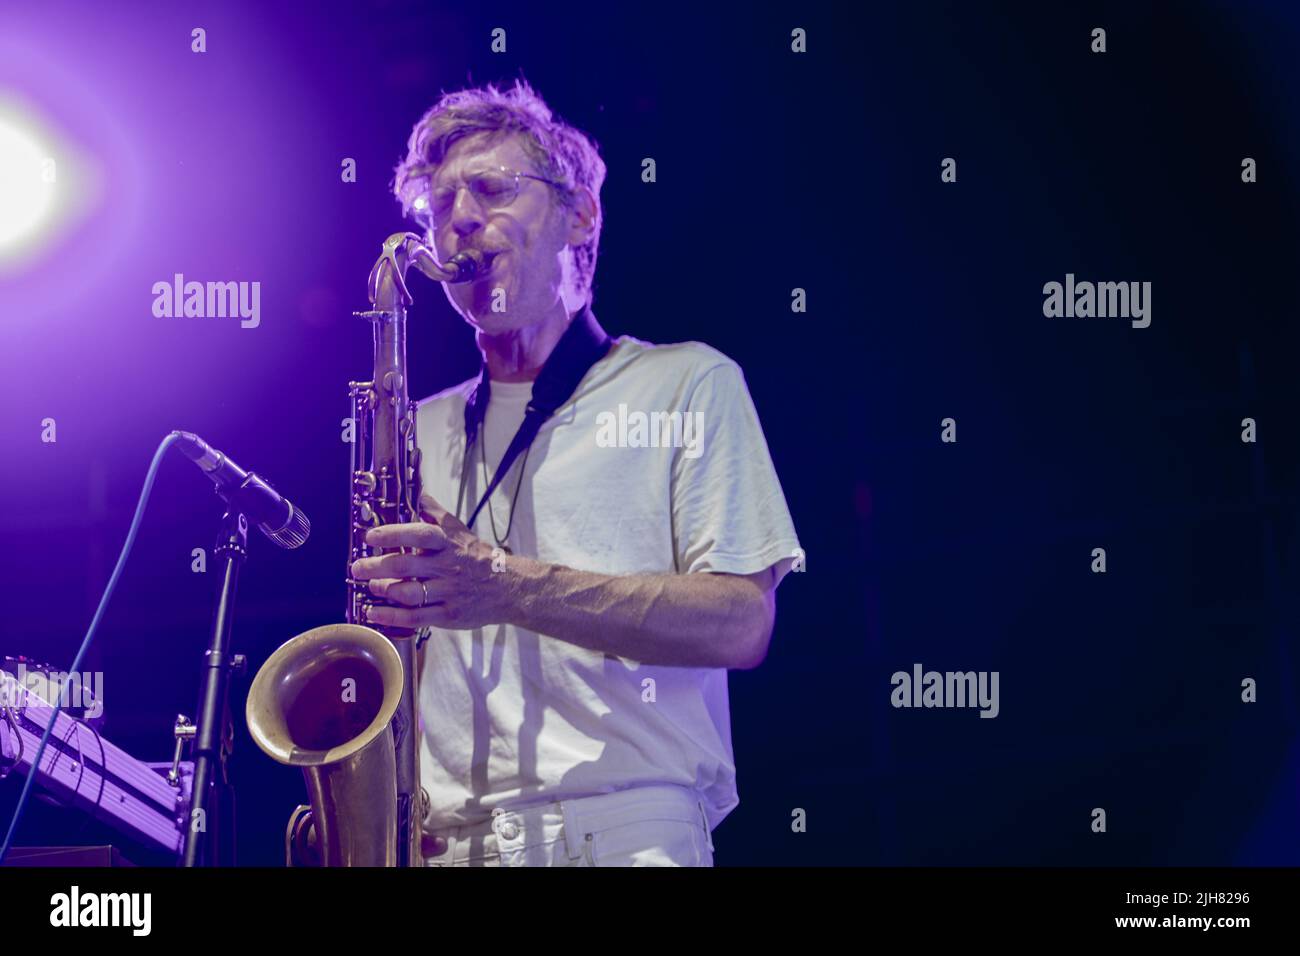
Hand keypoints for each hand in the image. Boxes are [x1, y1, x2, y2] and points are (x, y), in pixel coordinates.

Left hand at [349, 493, 507, 628]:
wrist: (508, 588)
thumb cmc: (477, 557)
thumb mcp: (459, 530)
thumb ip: (434, 513)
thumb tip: (416, 492)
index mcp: (448, 544)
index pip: (420, 534)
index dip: (393, 534)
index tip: (371, 536)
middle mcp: (446, 567)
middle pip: (406, 565)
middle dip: (376, 566)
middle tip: (357, 567)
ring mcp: (447, 592)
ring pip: (408, 593)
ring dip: (384, 590)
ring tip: (370, 587)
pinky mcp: (448, 615)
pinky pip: (415, 617)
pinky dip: (391, 616)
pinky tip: (374, 613)